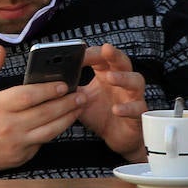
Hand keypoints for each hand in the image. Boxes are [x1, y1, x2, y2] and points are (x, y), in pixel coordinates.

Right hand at [0, 47, 85, 174]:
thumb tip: (0, 49)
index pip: (27, 96)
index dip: (47, 90)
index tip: (63, 84)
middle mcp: (8, 125)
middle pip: (43, 113)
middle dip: (65, 103)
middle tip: (80, 94)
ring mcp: (16, 143)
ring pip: (49, 130)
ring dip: (67, 118)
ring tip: (79, 106)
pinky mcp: (22, 155)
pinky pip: (43, 141)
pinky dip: (56, 130)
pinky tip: (66, 120)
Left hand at [75, 43, 147, 159]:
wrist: (115, 138)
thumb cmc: (99, 114)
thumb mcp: (80, 100)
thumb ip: (70, 89)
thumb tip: (49, 80)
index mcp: (107, 74)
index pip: (102, 58)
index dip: (92, 53)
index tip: (79, 53)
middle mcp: (123, 82)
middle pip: (123, 62)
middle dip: (115, 55)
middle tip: (106, 49)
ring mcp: (133, 96)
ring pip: (136, 81)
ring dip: (123, 78)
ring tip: (110, 78)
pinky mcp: (138, 114)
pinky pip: (136, 108)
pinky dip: (127, 108)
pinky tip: (116, 109)